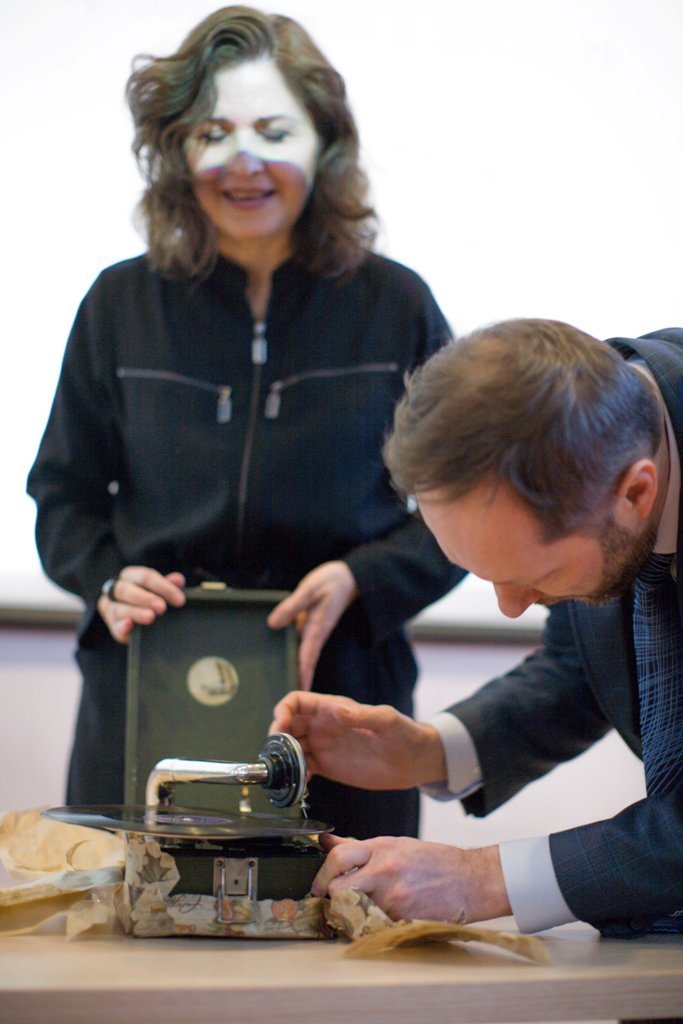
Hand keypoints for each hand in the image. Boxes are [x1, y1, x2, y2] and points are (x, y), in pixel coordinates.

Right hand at [97, 567, 185, 643]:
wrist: (133, 617)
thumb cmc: (147, 597)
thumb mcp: (158, 589)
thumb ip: (167, 584)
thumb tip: (179, 579)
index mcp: (129, 576)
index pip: (145, 576)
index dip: (163, 587)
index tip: (179, 599)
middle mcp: (115, 589)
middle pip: (126, 589)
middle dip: (145, 598)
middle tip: (162, 607)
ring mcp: (110, 608)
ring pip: (119, 608)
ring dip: (136, 612)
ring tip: (150, 616)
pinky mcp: (112, 626)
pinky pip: (114, 625)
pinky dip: (122, 625)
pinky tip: (130, 624)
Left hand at [267, 561, 357, 689]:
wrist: (349, 577)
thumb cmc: (331, 582)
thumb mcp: (310, 589)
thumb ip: (292, 605)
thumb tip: (273, 623)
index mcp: (317, 627)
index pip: (307, 656)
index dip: (302, 673)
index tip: (298, 692)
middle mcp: (316, 633)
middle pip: (306, 660)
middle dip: (299, 678)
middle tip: (288, 697)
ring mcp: (315, 630)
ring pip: (303, 653)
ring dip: (296, 668)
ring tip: (285, 683)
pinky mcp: (312, 624)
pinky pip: (301, 642)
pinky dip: (294, 652)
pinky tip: (284, 658)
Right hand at [270, 691, 446, 788]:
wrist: (415, 761)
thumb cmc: (405, 734)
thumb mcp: (387, 721)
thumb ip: (362, 716)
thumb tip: (337, 710)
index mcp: (334, 708)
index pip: (297, 702)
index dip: (283, 710)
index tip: (280, 726)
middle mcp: (324, 726)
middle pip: (288, 724)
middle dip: (277, 737)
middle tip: (277, 756)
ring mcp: (324, 746)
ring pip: (291, 748)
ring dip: (283, 758)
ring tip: (287, 773)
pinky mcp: (328, 767)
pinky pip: (303, 768)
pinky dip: (295, 774)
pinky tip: (301, 784)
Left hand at [312, 833, 510, 923]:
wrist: (471, 879)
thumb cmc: (434, 861)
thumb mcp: (396, 845)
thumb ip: (360, 847)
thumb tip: (327, 842)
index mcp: (382, 848)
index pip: (338, 858)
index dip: (322, 874)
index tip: (317, 885)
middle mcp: (385, 871)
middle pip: (339, 890)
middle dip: (334, 898)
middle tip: (338, 901)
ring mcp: (394, 897)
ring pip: (355, 912)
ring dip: (353, 915)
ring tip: (363, 911)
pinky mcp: (404, 920)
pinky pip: (375, 927)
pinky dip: (373, 926)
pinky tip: (383, 920)